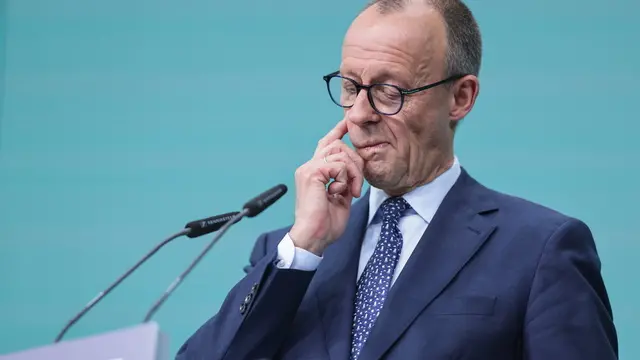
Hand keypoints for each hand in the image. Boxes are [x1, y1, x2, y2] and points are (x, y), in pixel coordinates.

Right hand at [289, 119, 364, 255]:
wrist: (314, 237)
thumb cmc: (326, 224)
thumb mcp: (341, 198)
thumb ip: (345, 181)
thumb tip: (353, 172)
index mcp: (314, 173)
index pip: (326, 145)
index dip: (337, 131)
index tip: (347, 122)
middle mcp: (309, 167)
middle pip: (338, 145)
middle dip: (355, 162)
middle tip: (358, 185)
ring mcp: (309, 169)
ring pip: (340, 152)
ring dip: (353, 172)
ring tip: (352, 191)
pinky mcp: (312, 173)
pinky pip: (338, 164)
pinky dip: (346, 178)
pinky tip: (341, 192)